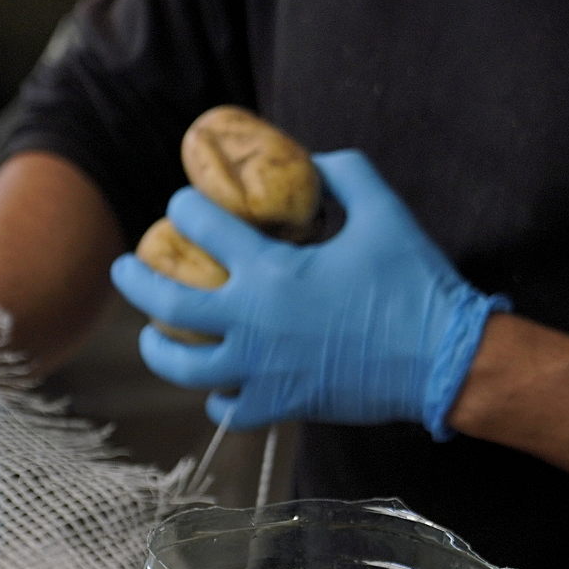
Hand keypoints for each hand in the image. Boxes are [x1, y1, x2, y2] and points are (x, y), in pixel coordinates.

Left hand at [110, 151, 505, 438]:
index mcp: (273, 271)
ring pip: (184, 366)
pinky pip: (228, 408)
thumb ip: (344, 174)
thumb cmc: (415, 283)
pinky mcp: (281, 405)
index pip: (203, 228)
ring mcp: (262, 370)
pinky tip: (215, 386)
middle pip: (168, 302)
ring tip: (151, 333)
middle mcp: (253, 323)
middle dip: (136, 281)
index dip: (185, 207)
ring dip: (159, 347)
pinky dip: (215, 398)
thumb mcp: (383, 211)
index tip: (181, 203)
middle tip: (124, 266)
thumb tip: (313, 160)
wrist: (445, 360)